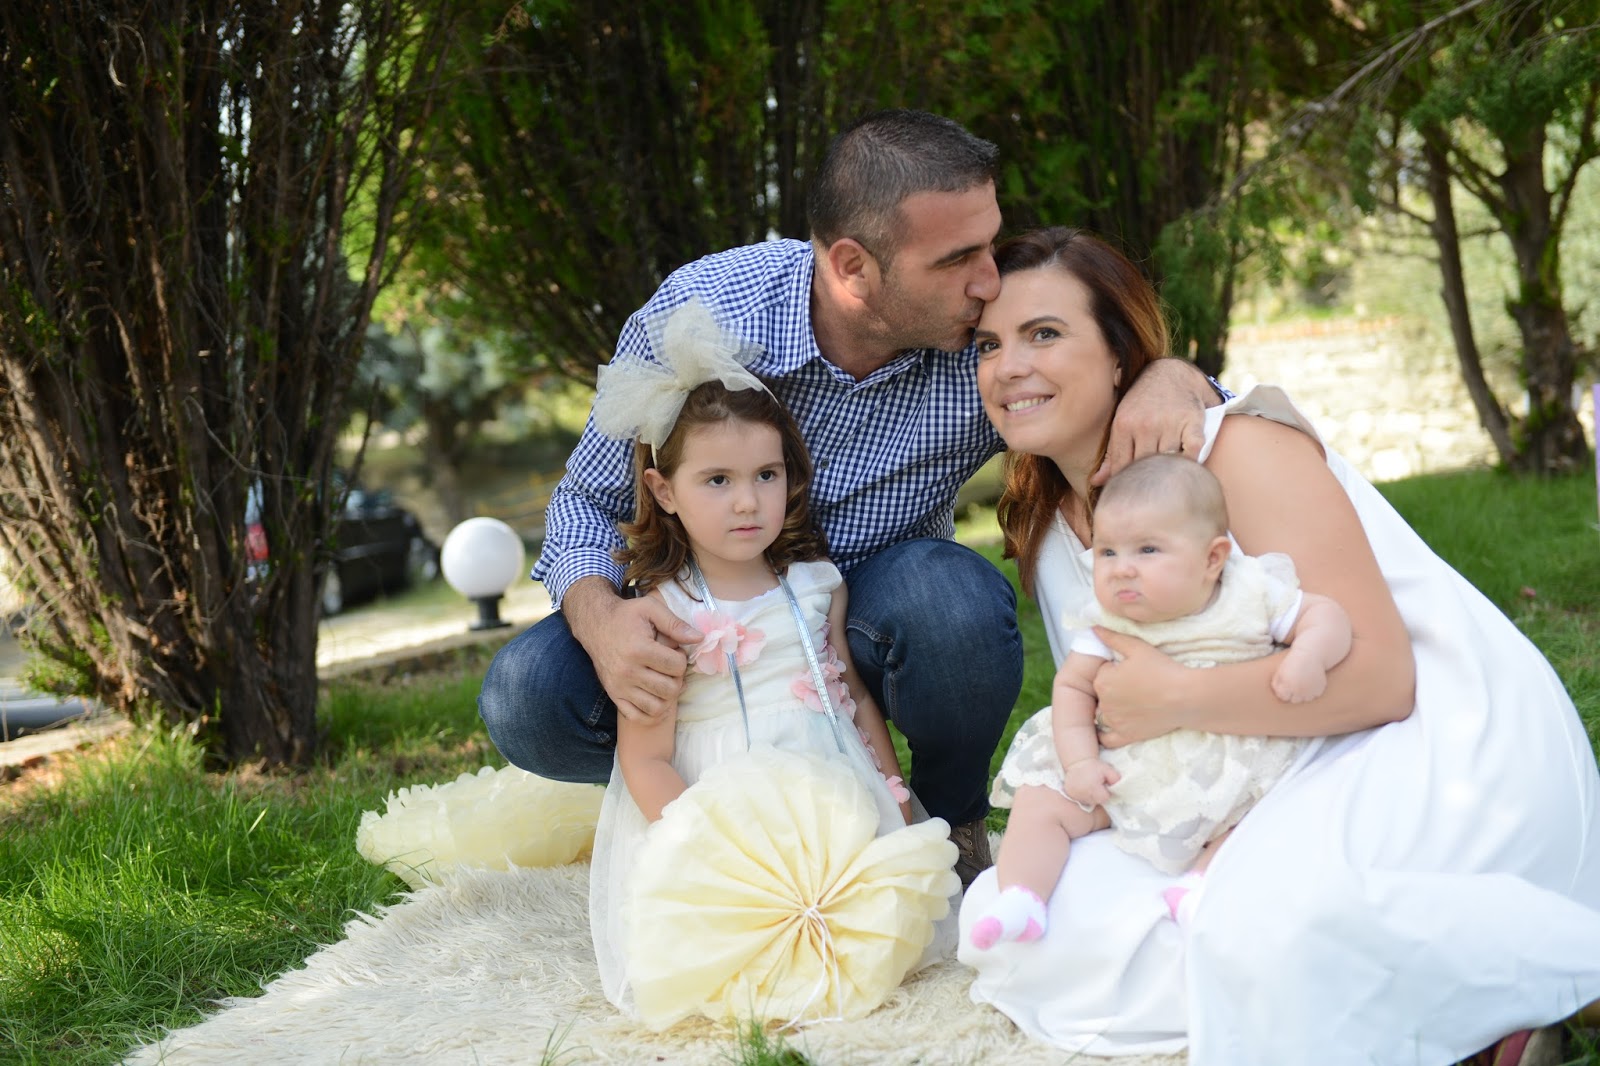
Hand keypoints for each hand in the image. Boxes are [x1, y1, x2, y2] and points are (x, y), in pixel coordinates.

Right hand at [565, 580, 701, 722]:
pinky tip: (656, 698)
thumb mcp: (650, 609)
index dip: (682, 659)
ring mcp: (619, 686)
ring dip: (667, 697)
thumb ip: (675, 624)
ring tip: (664, 681)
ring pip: (656, 707)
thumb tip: (699, 638)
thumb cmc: (625, 615)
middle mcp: (628, 671)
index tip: (675, 651)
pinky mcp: (613, 695)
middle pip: (669, 689)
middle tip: (671, 668)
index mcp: (639, 649)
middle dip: (677, 679)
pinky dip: (651, 713)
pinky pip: (637, 716)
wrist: (595, 624)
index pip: (676, 666)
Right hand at [1062, 756, 1119, 807]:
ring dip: (1091, 796)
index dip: (1106, 792)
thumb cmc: (1095, 767)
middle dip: (1099, 795)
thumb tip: (1118, 787)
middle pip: (1097, 801)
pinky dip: (1083, 795)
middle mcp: (1083, 793)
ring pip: (1089, 801)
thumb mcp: (1108, 770)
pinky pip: (1080, 799)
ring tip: (1090, 785)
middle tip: (1097, 784)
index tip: (1104, 784)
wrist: (1078, 763)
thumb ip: (1116, 778)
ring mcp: (1076, 794)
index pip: (1105, 798)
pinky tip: (1084, 787)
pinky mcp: (1070, 794)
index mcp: (1093, 787)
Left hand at [1088, 627, 1187, 744]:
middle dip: (1115, 687)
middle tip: (1138, 684)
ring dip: (1113, 707)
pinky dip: (1106, 734)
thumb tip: (1093, 629)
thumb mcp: (1137, 647)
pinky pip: (1107, 738)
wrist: (1185, 697)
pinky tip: (1115, 726)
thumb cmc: (1162, 669)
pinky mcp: (1126, 735)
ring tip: (1136, 701)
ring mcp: (1114, 721)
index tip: (1134, 669)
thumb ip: (1112, 638)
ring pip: (1105, 712)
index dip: (1117, 669)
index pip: (1102, 672)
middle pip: (1103, 692)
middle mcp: (1104, 702)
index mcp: (1102, 680)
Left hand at [1091, 358, 1212, 486]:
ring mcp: (1170, 423)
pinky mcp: (1192, 422)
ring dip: (1167, 472)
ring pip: (1166, 462)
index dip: (1125, 481)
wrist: (1171, 374)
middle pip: (1143, 466)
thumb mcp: (1121, 422)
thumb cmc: (1142, 403)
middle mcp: (1145, 425)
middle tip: (1148, 489)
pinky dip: (1190, 461)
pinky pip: (1192, 451)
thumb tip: (1096, 482)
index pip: (1121, 466)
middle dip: (1145, 479)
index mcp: (1124, 425)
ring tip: (1165, 479)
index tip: (1130, 490)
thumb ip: (1111, 454)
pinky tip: (1185, 466)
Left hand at [1271, 657, 1328, 703]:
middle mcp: (1298, 690)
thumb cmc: (1293, 662)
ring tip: (1303, 683)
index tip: (1286, 686)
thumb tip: (1278, 695)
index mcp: (1287, 685)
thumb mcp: (1281, 671)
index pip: (1283, 697)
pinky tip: (1311, 682)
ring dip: (1304, 694)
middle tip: (1295, 684)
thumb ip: (1276, 684)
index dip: (1284, 692)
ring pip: (1305, 699)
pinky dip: (1313, 691)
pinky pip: (1315, 695)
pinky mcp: (1319, 689)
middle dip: (1293, 694)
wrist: (1311, 654)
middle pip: (1294, 700)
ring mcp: (1310, 691)